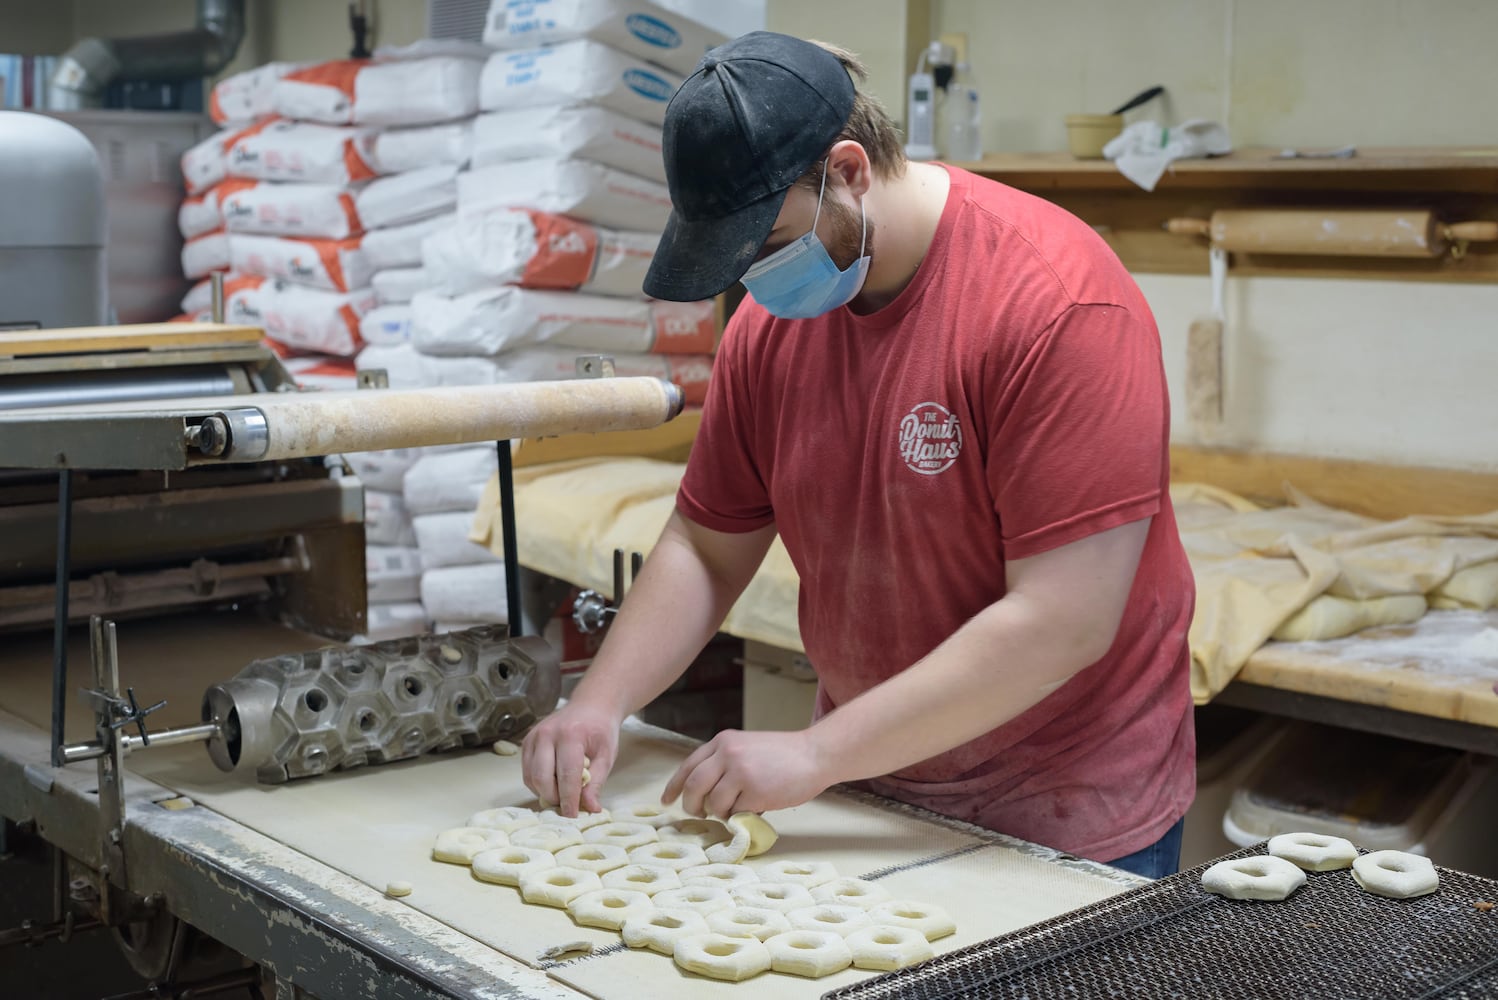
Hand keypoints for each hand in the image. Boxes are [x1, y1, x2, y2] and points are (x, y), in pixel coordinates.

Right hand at [521, 700, 621, 817]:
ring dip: (544, 792)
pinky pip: (527, 771)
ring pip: (530, 777)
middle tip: (567, 805)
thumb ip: (596, 782)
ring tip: (562, 793)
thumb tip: (590, 808)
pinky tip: (553, 783)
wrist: (590, 706)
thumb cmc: (600, 731)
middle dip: (554, 798)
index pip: (567, 775)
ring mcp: (534, 736)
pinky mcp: (527, 742)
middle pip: (542, 778)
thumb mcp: (606, 756)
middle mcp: (548, 734)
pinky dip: (537, 784)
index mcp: (571, 735)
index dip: (569, 800)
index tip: (573, 816)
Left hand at [661, 729, 834, 818]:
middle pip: (693, 786)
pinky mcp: (754, 791)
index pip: (688, 766)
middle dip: (691, 806)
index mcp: (723, 741)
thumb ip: (724, 763)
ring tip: (738, 808)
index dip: (674, 786)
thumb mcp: (746, 747)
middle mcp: (727, 753)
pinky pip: (736, 813)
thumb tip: (704, 794)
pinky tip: (757, 807)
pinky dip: (742, 816)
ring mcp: (740, 772)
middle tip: (698, 814)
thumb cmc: (784, 754)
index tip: (666, 801)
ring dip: (722, 812)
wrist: (814, 754)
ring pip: (714, 803)